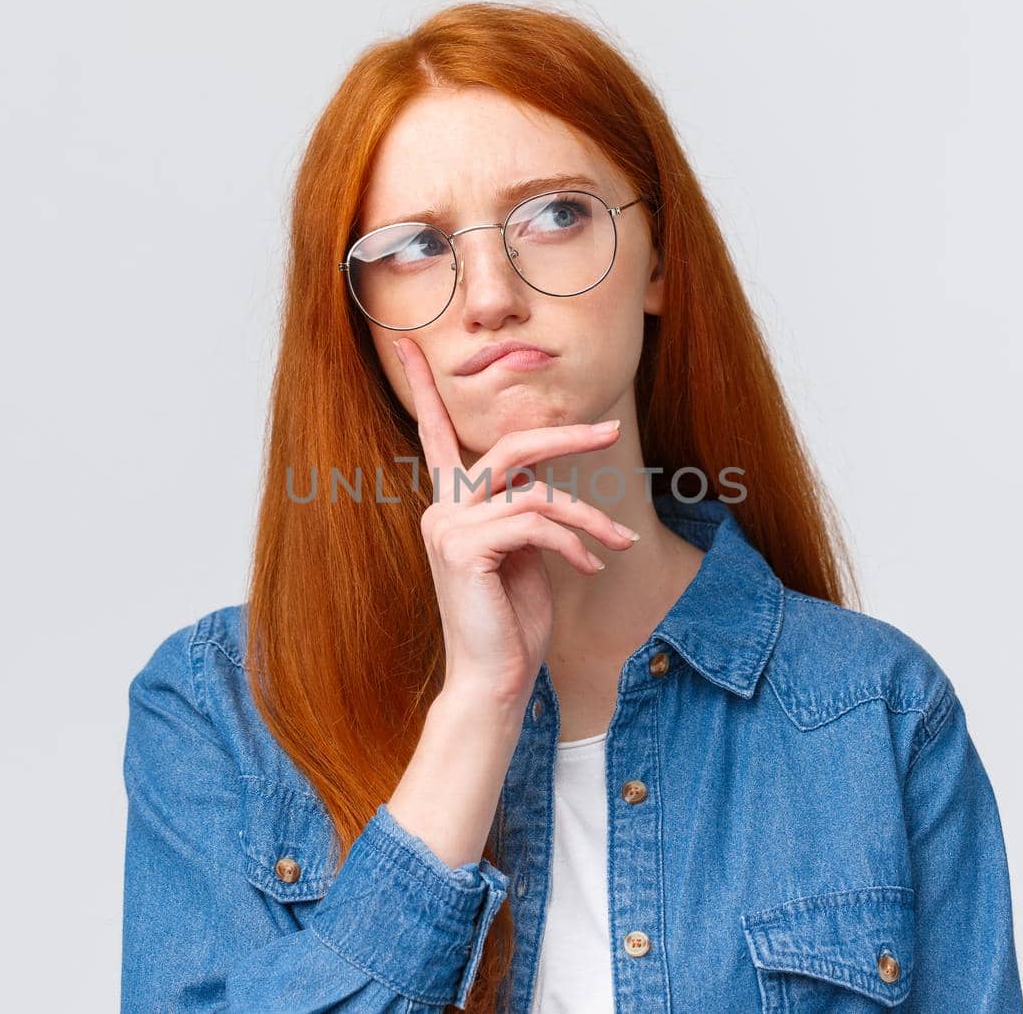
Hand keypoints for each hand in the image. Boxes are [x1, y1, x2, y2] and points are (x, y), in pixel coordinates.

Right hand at [391, 336, 640, 708]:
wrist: (495, 681)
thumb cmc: (511, 622)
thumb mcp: (522, 555)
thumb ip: (522, 512)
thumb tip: (544, 486)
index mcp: (451, 506)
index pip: (433, 433)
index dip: (421, 385)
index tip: (405, 341)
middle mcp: (442, 509)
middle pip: (509, 445)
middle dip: (565, 435)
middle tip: (610, 428)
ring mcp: (449, 527)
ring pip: (534, 489)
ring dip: (587, 516)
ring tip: (617, 541)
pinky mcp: (465, 548)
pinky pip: (536, 522)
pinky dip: (573, 542)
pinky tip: (589, 567)